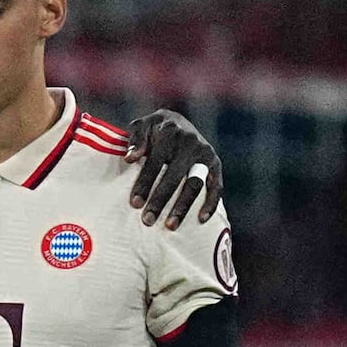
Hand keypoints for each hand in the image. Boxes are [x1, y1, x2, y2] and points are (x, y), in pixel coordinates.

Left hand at [124, 104, 220, 229]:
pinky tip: (201, 219)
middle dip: (160, 200)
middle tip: (148, 220)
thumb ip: (135, 140)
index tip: (135, 203)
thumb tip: (130, 158)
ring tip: (170, 226)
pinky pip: (216, 186)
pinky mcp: (215, 164)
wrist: (175, 120)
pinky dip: (211, 203)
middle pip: (174, 177)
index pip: (155, 163)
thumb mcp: (142, 126)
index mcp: (170, 133)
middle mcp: (191, 143)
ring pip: (195, 184)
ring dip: (183, 206)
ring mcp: (206, 154)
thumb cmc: (152, 129)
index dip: (145, 183)